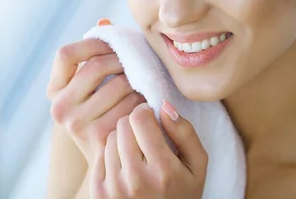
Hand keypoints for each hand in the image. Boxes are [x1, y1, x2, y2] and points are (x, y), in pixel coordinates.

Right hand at [46, 19, 145, 164]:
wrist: (110, 162)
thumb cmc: (104, 112)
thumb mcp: (93, 86)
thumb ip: (95, 53)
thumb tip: (104, 21)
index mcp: (54, 91)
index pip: (66, 54)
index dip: (92, 44)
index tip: (113, 45)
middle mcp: (59, 108)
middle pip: (94, 67)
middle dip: (121, 60)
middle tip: (137, 61)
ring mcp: (76, 125)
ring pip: (118, 85)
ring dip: (136, 80)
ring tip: (143, 80)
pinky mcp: (98, 138)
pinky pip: (130, 106)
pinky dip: (143, 100)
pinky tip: (147, 101)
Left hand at [90, 101, 207, 198]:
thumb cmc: (181, 193)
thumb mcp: (196, 167)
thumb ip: (185, 133)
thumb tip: (164, 105)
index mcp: (163, 170)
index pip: (139, 118)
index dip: (145, 112)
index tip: (151, 119)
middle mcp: (136, 179)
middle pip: (122, 125)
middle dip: (133, 125)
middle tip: (144, 137)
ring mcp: (114, 187)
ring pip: (109, 138)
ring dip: (121, 140)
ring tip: (135, 154)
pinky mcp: (99, 192)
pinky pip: (99, 154)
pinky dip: (110, 155)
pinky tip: (124, 165)